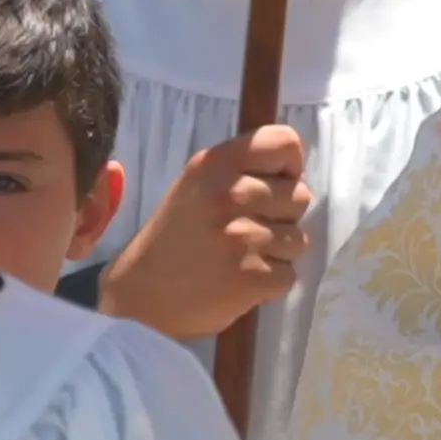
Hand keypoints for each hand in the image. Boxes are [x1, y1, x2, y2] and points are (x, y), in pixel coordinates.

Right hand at [94, 124, 312, 339]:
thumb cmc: (175, 237)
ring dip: (276, 253)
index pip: (285, 143)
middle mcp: (232, 194)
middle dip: (282, 216)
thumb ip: (243, 170)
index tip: (272, 185)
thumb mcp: (197, 185)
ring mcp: (244, 237)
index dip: (288, 166)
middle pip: (300, 195)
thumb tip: (295, 172)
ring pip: (298, 239)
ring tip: (239, 258)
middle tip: (245, 230)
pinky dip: (270, 283)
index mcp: (216, 163)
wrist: (140, 296)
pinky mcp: (253, 277)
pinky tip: (240, 280)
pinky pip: (289, 275)